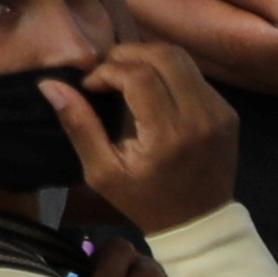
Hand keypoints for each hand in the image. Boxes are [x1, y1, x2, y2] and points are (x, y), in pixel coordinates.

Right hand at [55, 35, 244, 235]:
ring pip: (183, 60)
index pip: (138, 75)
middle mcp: (201, 117)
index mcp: (169, 134)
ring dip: (148, 58)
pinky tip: (151, 89)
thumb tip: (48, 84)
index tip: (91, 85)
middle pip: (164, 56)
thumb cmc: (146, 201)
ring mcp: (220, 113)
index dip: (107, 71)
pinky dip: (169, 73)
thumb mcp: (103, 172)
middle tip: (106, 71)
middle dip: (128, 54)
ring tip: (124, 75)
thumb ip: (79, 125)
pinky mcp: (228, 113)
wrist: (200, 222)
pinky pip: (196, 76)